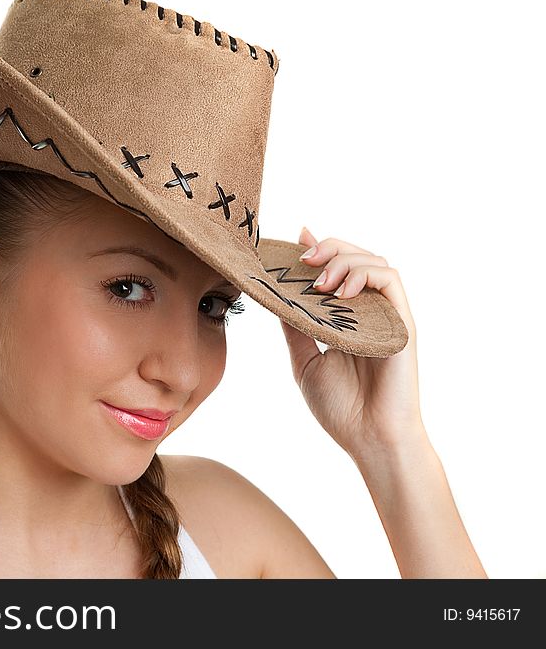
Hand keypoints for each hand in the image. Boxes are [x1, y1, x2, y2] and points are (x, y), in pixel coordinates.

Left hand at [279, 227, 425, 458]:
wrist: (368, 439)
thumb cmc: (340, 407)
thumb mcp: (304, 359)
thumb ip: (294, 326)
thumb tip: (274, 294)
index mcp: (347, 317)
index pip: (337, 269)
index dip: (318, 248)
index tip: (294, 239)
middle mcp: (370, 311)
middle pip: (356, 257)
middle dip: (328, 248)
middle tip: (302, 260)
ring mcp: (388, 315)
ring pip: (374, 261)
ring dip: (343, 260)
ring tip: (320, 281)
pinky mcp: (403, 323)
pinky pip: (391, 281)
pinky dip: (365, 276)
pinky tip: (341, 292)